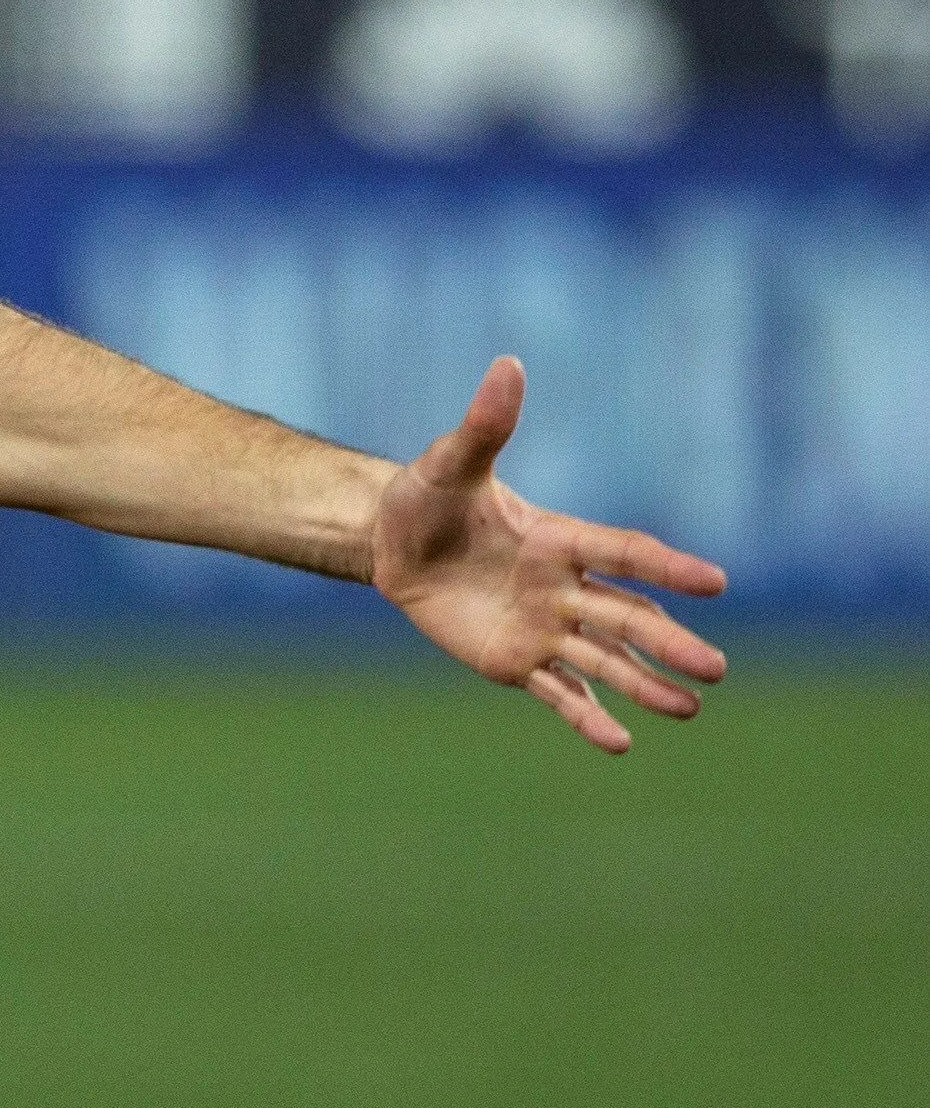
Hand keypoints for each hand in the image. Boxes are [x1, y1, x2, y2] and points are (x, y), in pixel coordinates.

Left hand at [371, 358, 728, 752]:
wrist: (389, 544)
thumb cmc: (424, 498)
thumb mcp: (448, 463)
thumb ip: (485, 425)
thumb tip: (508, 364)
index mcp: (558, 538)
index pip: (623, 554)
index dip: (666, 568)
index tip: (716, 583)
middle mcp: (562, 587)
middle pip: (627, 617)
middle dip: (669, 643)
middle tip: (715, 668)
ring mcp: (543, 628)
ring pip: (605, 659)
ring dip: (644, 686)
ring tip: (689, 710)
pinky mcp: (514, 662)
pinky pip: (557, 692)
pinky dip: (586, 716)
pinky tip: (618, 743)